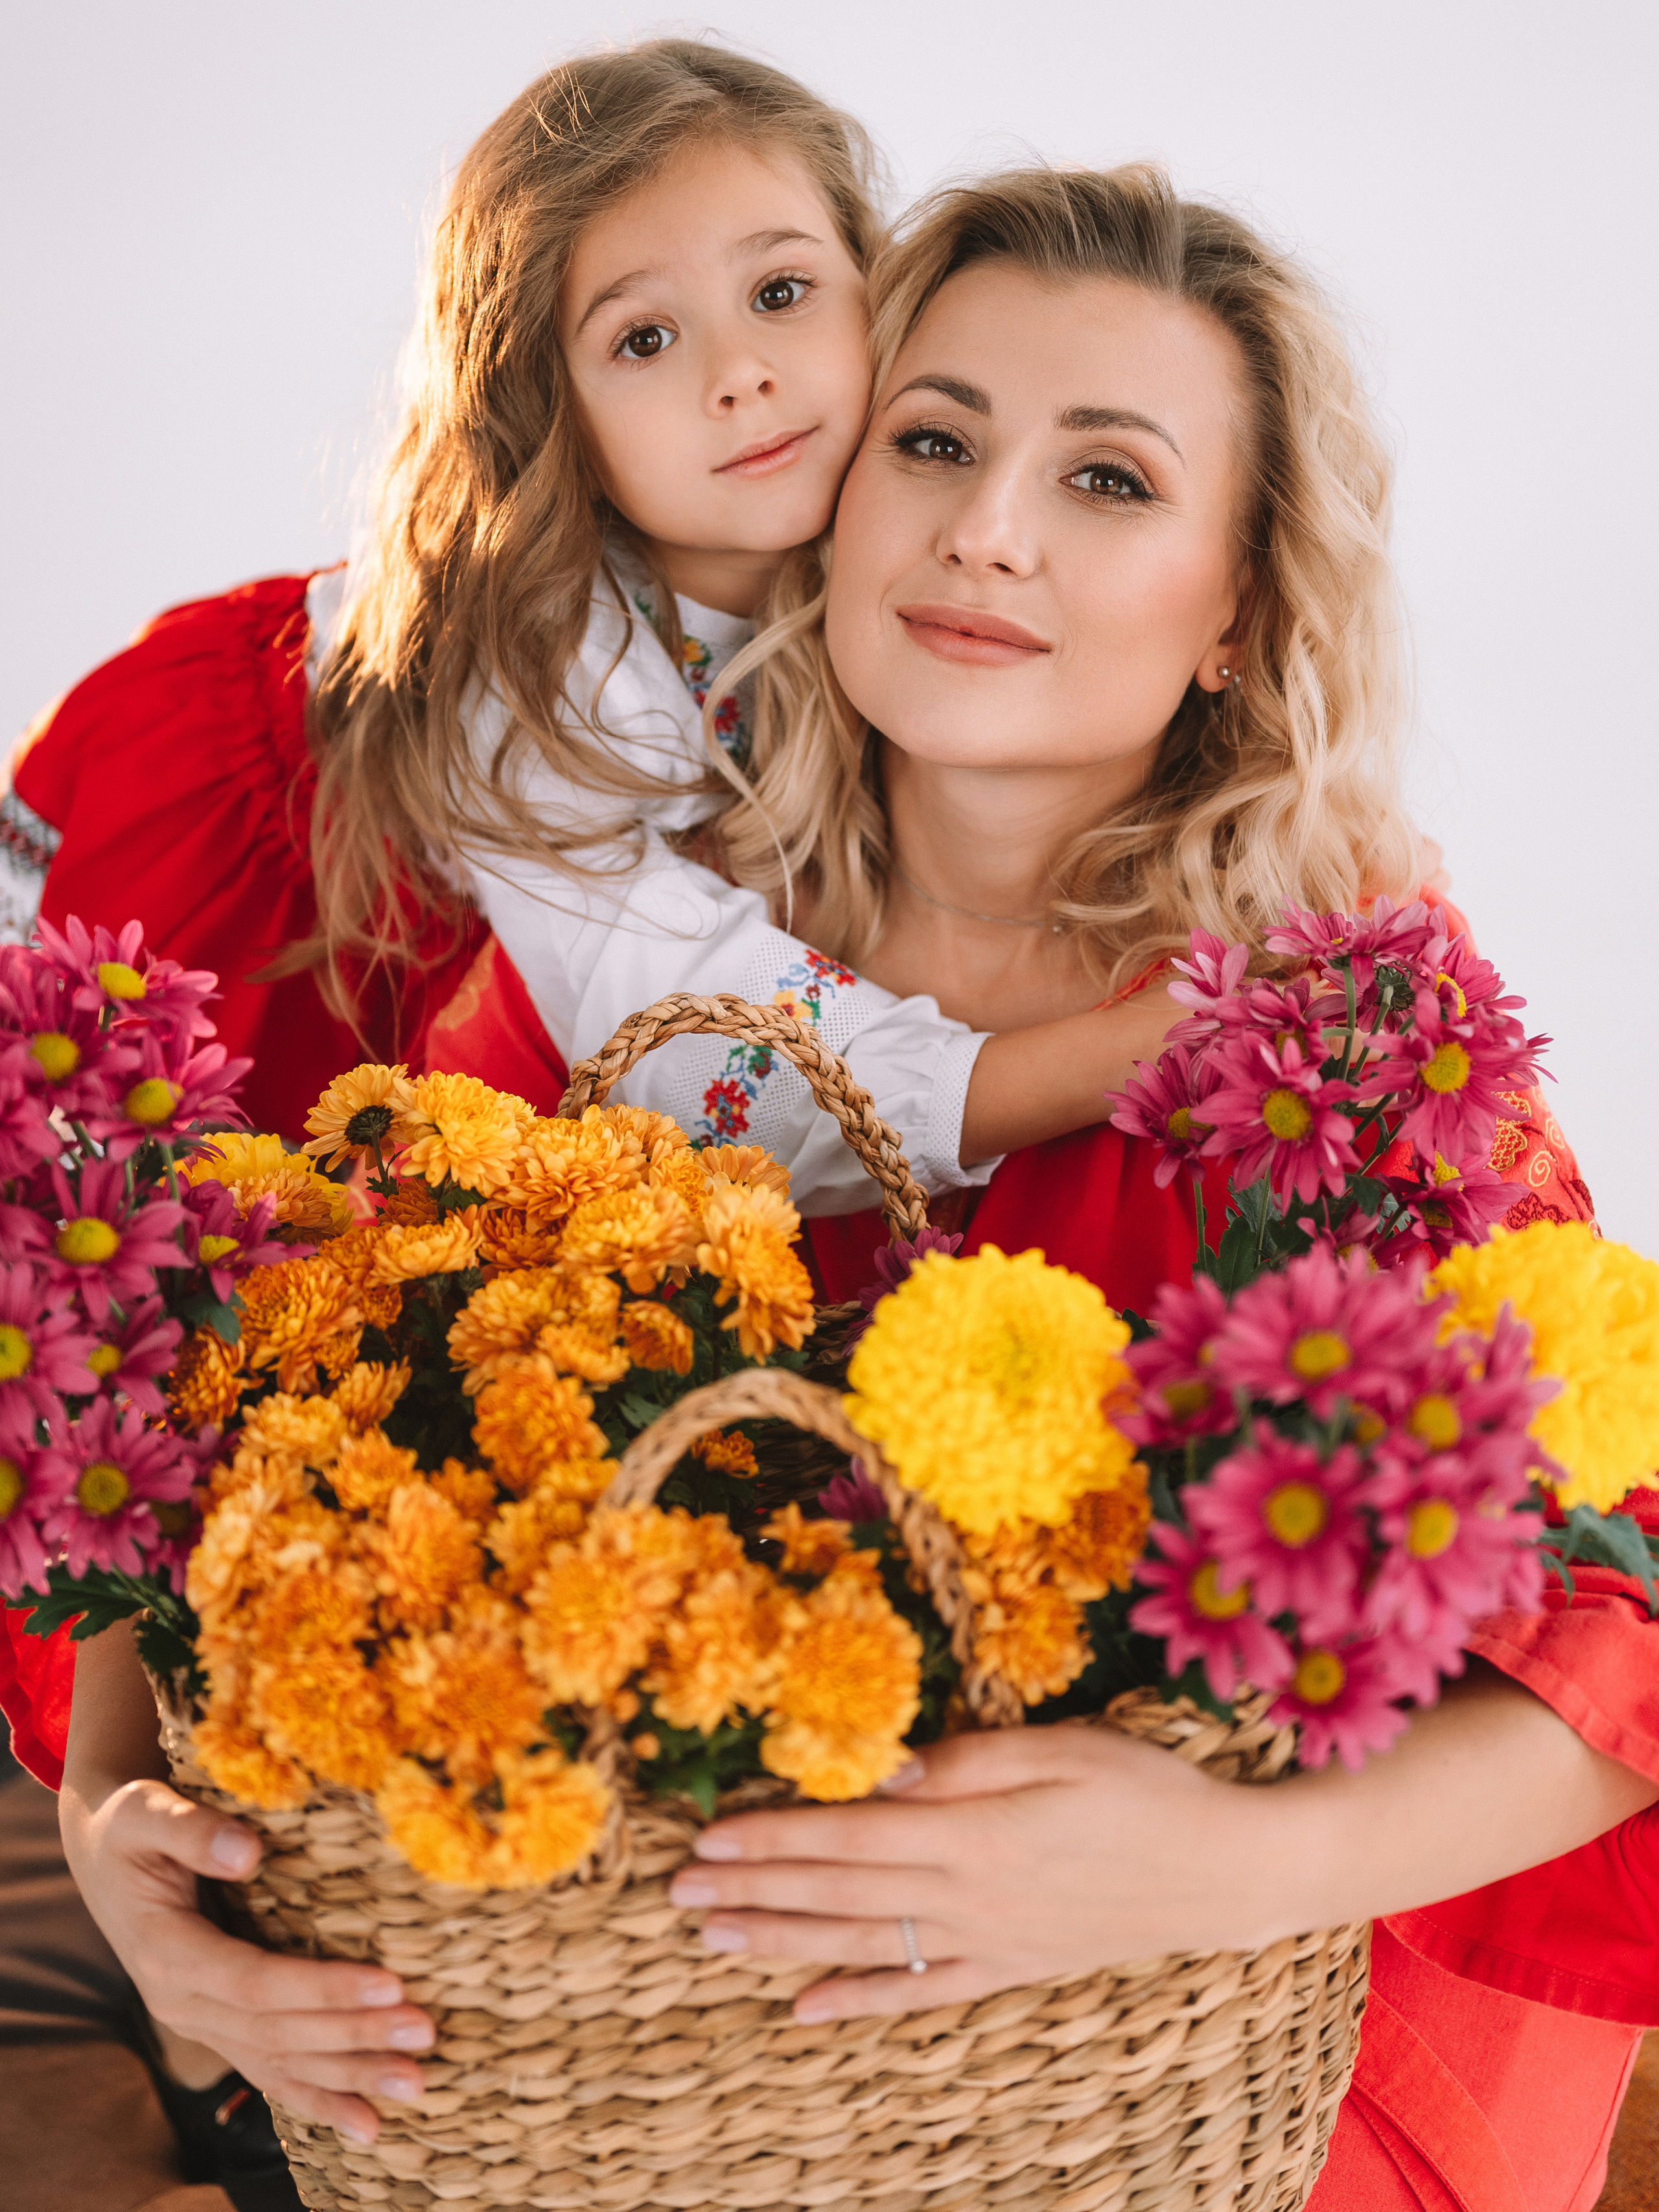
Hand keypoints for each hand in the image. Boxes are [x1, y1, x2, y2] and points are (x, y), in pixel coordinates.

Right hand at [60, 1776, 434, 2142]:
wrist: (106, 1854)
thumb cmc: (130, 1826)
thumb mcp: (145, 1813)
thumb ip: (191, 1830)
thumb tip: (246, 1850)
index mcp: (167, 1953)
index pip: (256, 1981)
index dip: (322, 1987)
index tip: (390, 1984)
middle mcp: (182, 2002)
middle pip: (278, 2031)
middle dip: (354, 2036)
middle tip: (424, 2034)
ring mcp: (200, 2022)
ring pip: (279, 2063)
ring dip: (348, 2078)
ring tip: (414, 2087)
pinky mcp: (219, 2026)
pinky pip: (269, 2072)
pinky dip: (317, 2099)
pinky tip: (364, 2124)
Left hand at [668, 1725, 1271, 2023]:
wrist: (1224, 1870)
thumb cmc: (1145, 1789)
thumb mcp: (1062, 1748)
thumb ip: (971, 1760)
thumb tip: (887, 1770)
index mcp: (975, 1833)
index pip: (848, 1837)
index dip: (774, 1837)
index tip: (709, 1836)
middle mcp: (968, 1897)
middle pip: (839, 1894)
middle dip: (754, 1891)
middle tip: (678, 1894)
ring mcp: (987, 1940)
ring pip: (863, 1944)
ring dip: (783, 1942)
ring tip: (713, 1940)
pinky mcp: (1009, 1966)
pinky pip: (920, 1991)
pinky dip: (859, 2000)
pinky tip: (806, 2008)